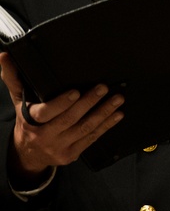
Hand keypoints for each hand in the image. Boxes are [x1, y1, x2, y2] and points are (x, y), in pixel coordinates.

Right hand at [1, 53, 124, 180]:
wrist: (28, 155)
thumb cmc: (27, 122)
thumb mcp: (18, 101)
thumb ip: (14, 78)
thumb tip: (5, 56)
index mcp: (31, 121)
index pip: (47, 112)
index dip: (62, 103)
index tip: (76, 91)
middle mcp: (44, 136)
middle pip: (70, 119)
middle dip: (90, 102)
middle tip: (104, 88)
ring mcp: (59, 147)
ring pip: (84, 129)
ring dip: (103, 113)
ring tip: (117, 99)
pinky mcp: (71, 154)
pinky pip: (91, 139)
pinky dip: (106, 126)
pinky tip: (117, 115)